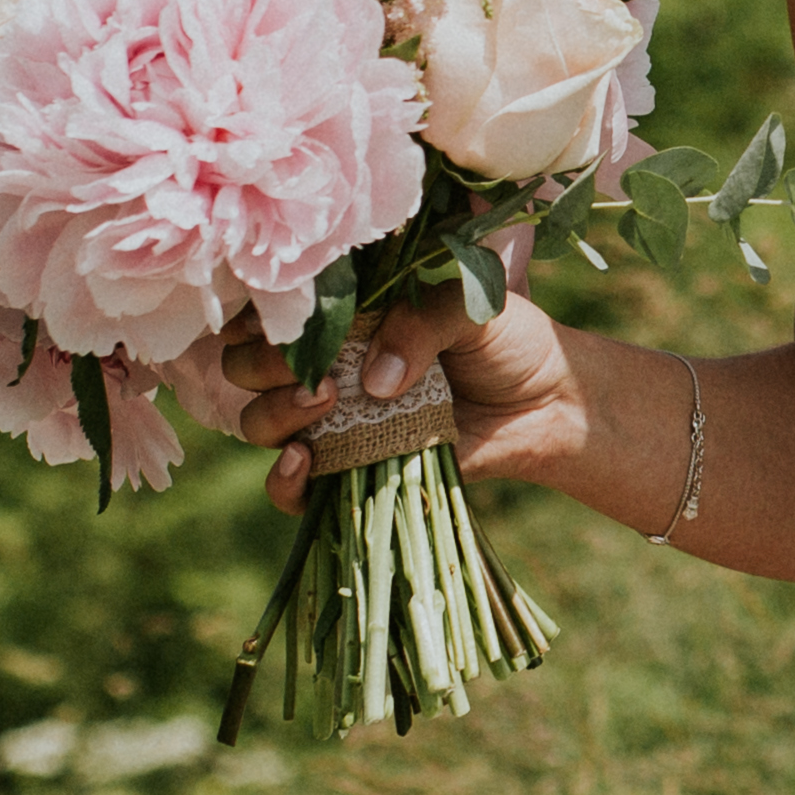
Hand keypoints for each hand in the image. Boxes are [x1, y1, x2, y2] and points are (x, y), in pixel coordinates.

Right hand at [229, 235, 579, 511]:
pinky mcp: (349, 470)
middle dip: (264, 364)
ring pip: (258, 423)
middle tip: (315, 367)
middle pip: (245, 367)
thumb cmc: (507, 338)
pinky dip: (283, 481)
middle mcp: (324, 363)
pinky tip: (304, 461)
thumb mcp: (468, 306)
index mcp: (342, 312)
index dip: (258, 312)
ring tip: (324, 403)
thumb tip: (375, 383)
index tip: (277, 316)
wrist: (549, 402)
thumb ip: (419, 323)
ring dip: (274, 414)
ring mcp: (331, 421)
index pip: (268, 309)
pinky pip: (291, 489)